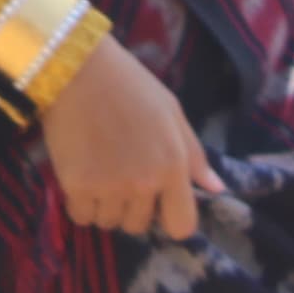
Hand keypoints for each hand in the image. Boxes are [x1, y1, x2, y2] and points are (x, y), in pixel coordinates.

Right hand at [38, 37, 214, 241]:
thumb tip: (216, 188)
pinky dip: (80, 203)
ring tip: (98, 171)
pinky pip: (81, 216)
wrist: (77, 67)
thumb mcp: (171, 112)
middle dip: (131, 207)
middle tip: (119, 175)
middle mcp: (144, 182)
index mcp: (173, 165)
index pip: (182, 225)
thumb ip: (195, 155)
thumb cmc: (129, 84)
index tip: (157, 203)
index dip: (169, 218)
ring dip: (104, 205)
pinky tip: (80, 176)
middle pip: (139, 225)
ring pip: (108, 222)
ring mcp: (109, 186)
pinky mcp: (76, 185)